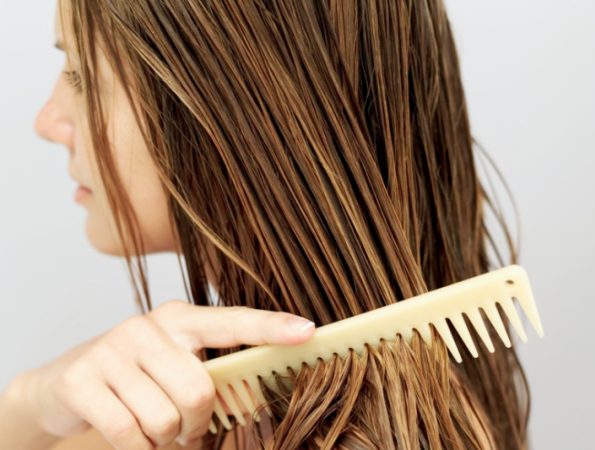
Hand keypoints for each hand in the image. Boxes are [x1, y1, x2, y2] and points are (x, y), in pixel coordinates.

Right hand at [20, 300, 314, 448]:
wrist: (61, 384)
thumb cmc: (133, 376)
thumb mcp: (170, 363)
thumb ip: (205, 370)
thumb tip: (248, 395)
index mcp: (180, 318)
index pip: (231, 322)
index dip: (271, 328)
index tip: (308, 331)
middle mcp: (147, 326)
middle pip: (200, 390)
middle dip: (196, 423)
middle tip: (183, 426)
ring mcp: (112, 349)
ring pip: (165, 418)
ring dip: (164, 438)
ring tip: (152, 426)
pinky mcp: (82, 379)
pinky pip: (129, 433)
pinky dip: (138, 448)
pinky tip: (130, 434)